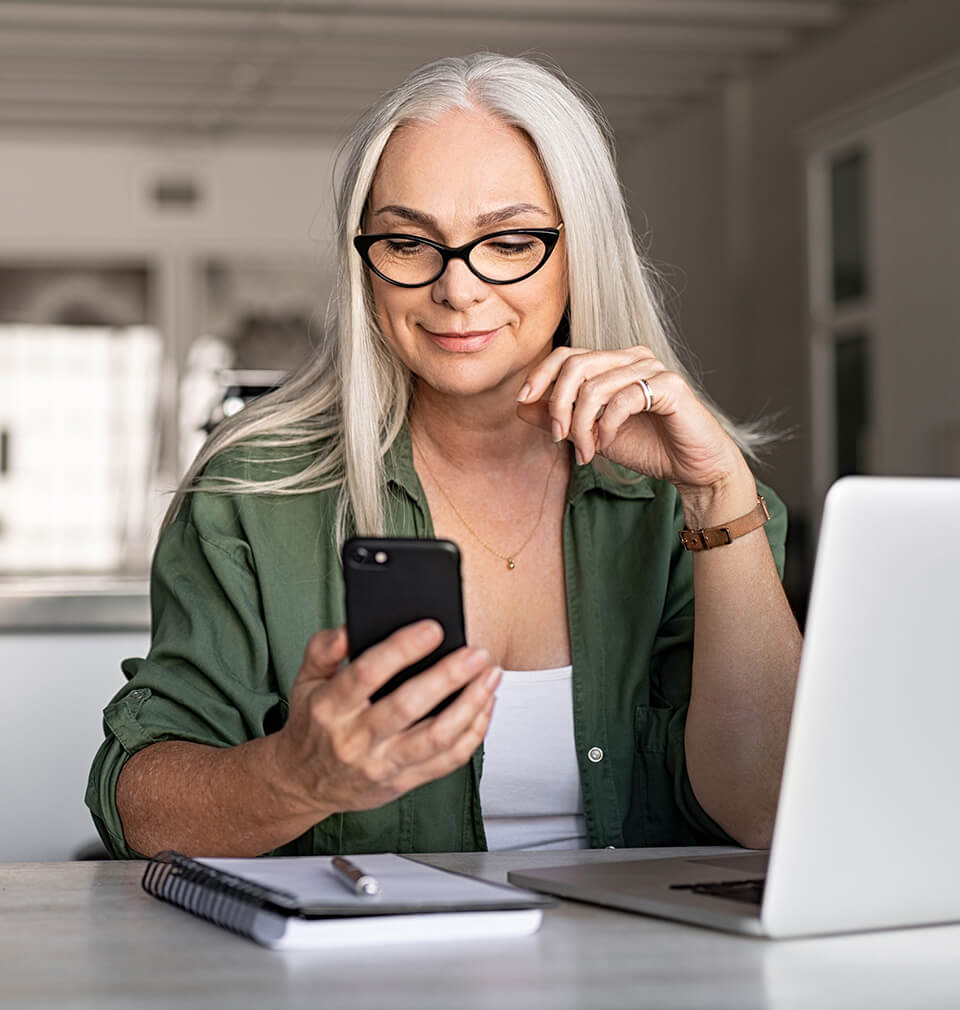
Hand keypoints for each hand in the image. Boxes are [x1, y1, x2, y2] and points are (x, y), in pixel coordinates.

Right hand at [272, 622, 499, 819]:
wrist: (304, 783)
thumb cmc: (313, 725)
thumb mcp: (304, 680)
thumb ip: (323, 649)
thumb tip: (349, 628)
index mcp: (330, 707)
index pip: (367, 674)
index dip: (402, 650)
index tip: (432, 629)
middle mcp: (356, 738)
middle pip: (408, 706)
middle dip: (448, 676)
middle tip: (476, 653)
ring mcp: (382, 764)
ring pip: (435, 737)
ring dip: (470, 705)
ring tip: (490, 676)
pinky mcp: (404, 782)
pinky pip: (447, 761)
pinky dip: (473, 733)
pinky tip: (485, 706)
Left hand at [516, 346, 748, 496]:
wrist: (692, 468)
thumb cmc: (648, 447)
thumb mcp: (592, 434)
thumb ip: (559, 418)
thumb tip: (522, 405)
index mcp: (614, 363)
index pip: (567, 354)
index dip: (540, 374)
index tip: (523, 400)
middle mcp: (633, 358)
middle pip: (576, 365)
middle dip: (559, 404)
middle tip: (559, 437)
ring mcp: (653, 369)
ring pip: (596, 386)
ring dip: (583, 425)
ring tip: (587, 451)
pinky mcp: (670, 386)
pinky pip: (623, 400)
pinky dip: (607, 426)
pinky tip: (606, 443)